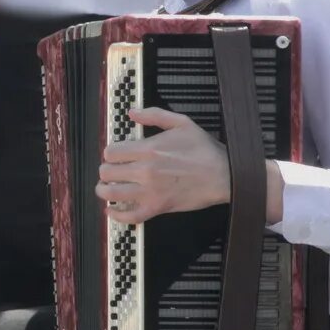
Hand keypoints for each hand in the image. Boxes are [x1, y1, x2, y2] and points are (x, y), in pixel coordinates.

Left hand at [95, 107, 229, 223]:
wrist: (225, 175)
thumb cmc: (205, 149)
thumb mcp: (182, 123)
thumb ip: (154, 115)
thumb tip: (132, 112)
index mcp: (148, 149)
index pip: (111, 153)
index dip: (111, 153)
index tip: (116, 155)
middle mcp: (144, 171)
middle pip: (107, 172)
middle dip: (106, 170)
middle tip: (112, 171)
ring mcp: (150, 191)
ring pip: (111, 194)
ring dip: (104, 191)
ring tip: (106, 188)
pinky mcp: (157, 208)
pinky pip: (130, 216)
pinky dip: (117, 215)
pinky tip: (111, 211)